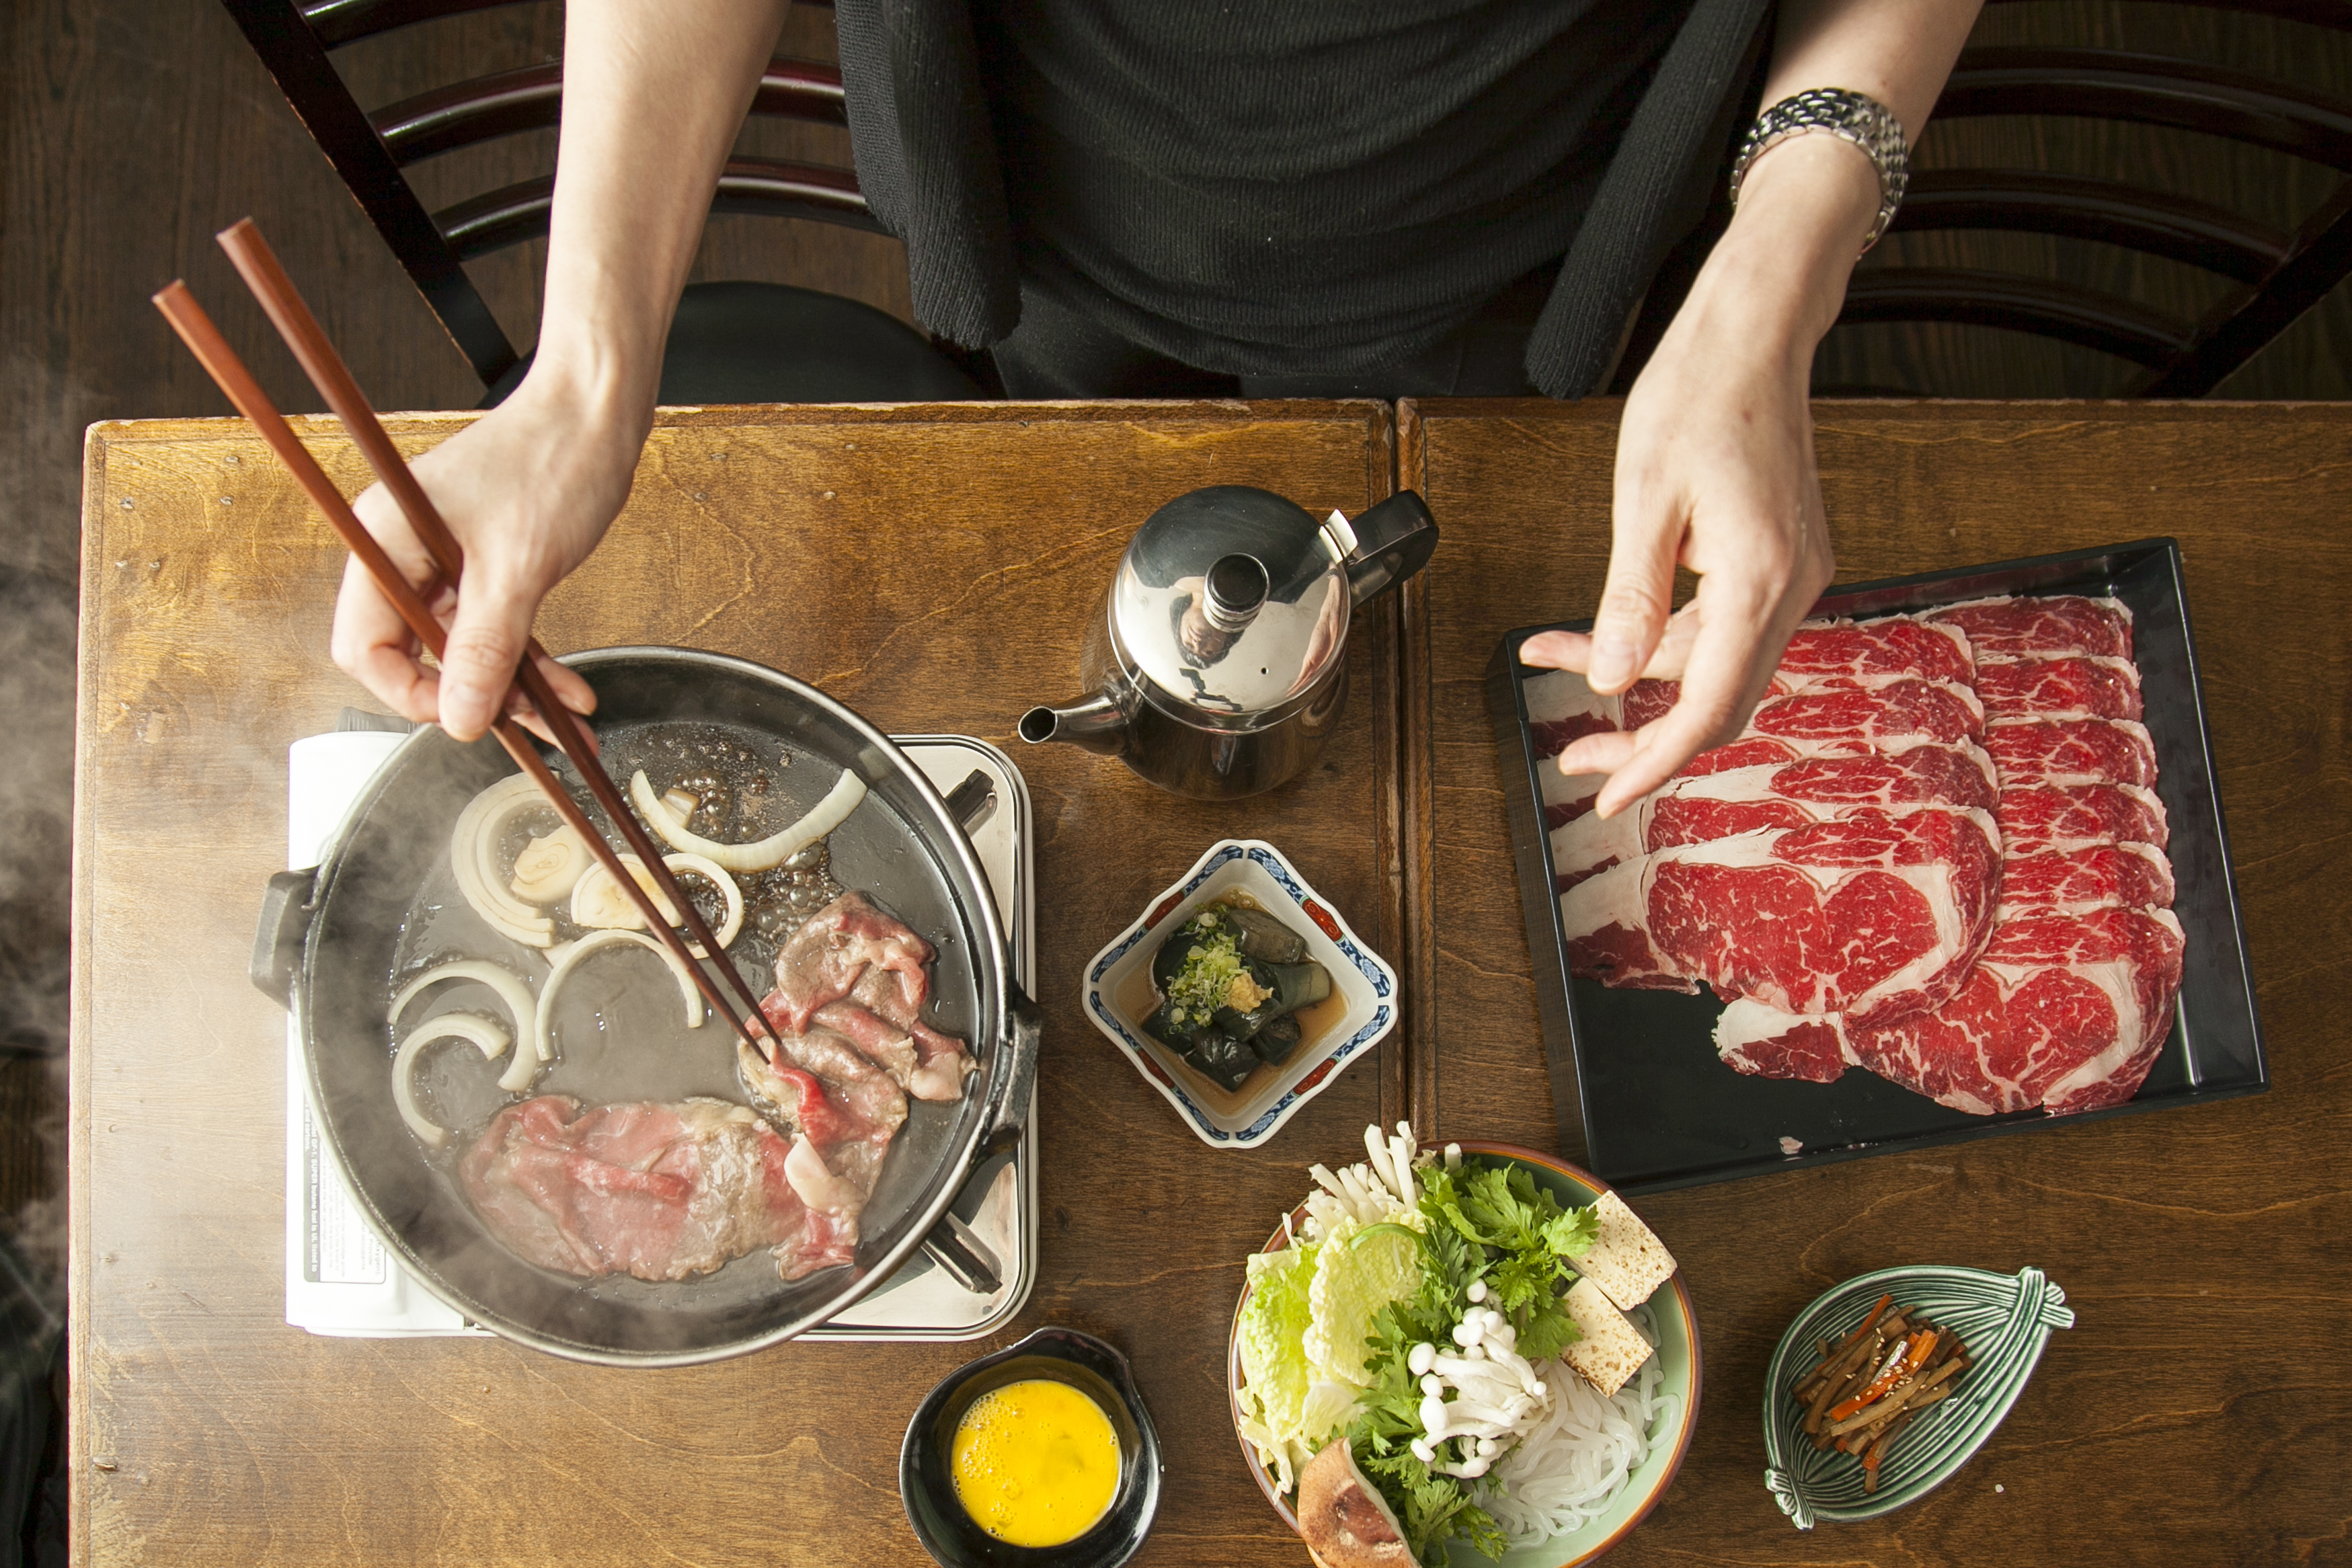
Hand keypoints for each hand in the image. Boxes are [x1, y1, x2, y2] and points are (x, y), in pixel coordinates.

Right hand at [330, 366, 647, 740]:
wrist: (597, 412)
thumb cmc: (553, 460)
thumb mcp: (518, 568)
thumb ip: (484, 648)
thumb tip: (459, 715)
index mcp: (386, 539)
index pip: (364, 645)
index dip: (408, 692)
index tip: (461, 717)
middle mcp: (403, 549)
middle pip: (413, 652)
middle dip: (470, 696)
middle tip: (520, 724)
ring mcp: (442, 557)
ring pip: (462, 648)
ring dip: (511, 687)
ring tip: (562, 718)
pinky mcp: (481, 561)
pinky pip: (493, 628)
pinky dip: (528, 662)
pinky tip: (565, 691)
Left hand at [1520, 135, 1868, 817]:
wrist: (1755, 331)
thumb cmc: (1699, 394)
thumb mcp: (1644, 498)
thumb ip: (1629, 598)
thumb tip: (1610, 680)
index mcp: (1761, 580)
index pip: (1708, 707)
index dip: (1657, 761)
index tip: (1608, 796)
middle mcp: (1791, 586)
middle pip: (1717, 699)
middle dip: (1643, 733)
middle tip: (1573, 755)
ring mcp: (1791, 574)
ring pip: (1712, 662)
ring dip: (1637, 672)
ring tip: (1551, 655)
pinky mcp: (1778, 558)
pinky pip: (1719, 623)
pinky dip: (1661, 634)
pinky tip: (1604, 624)